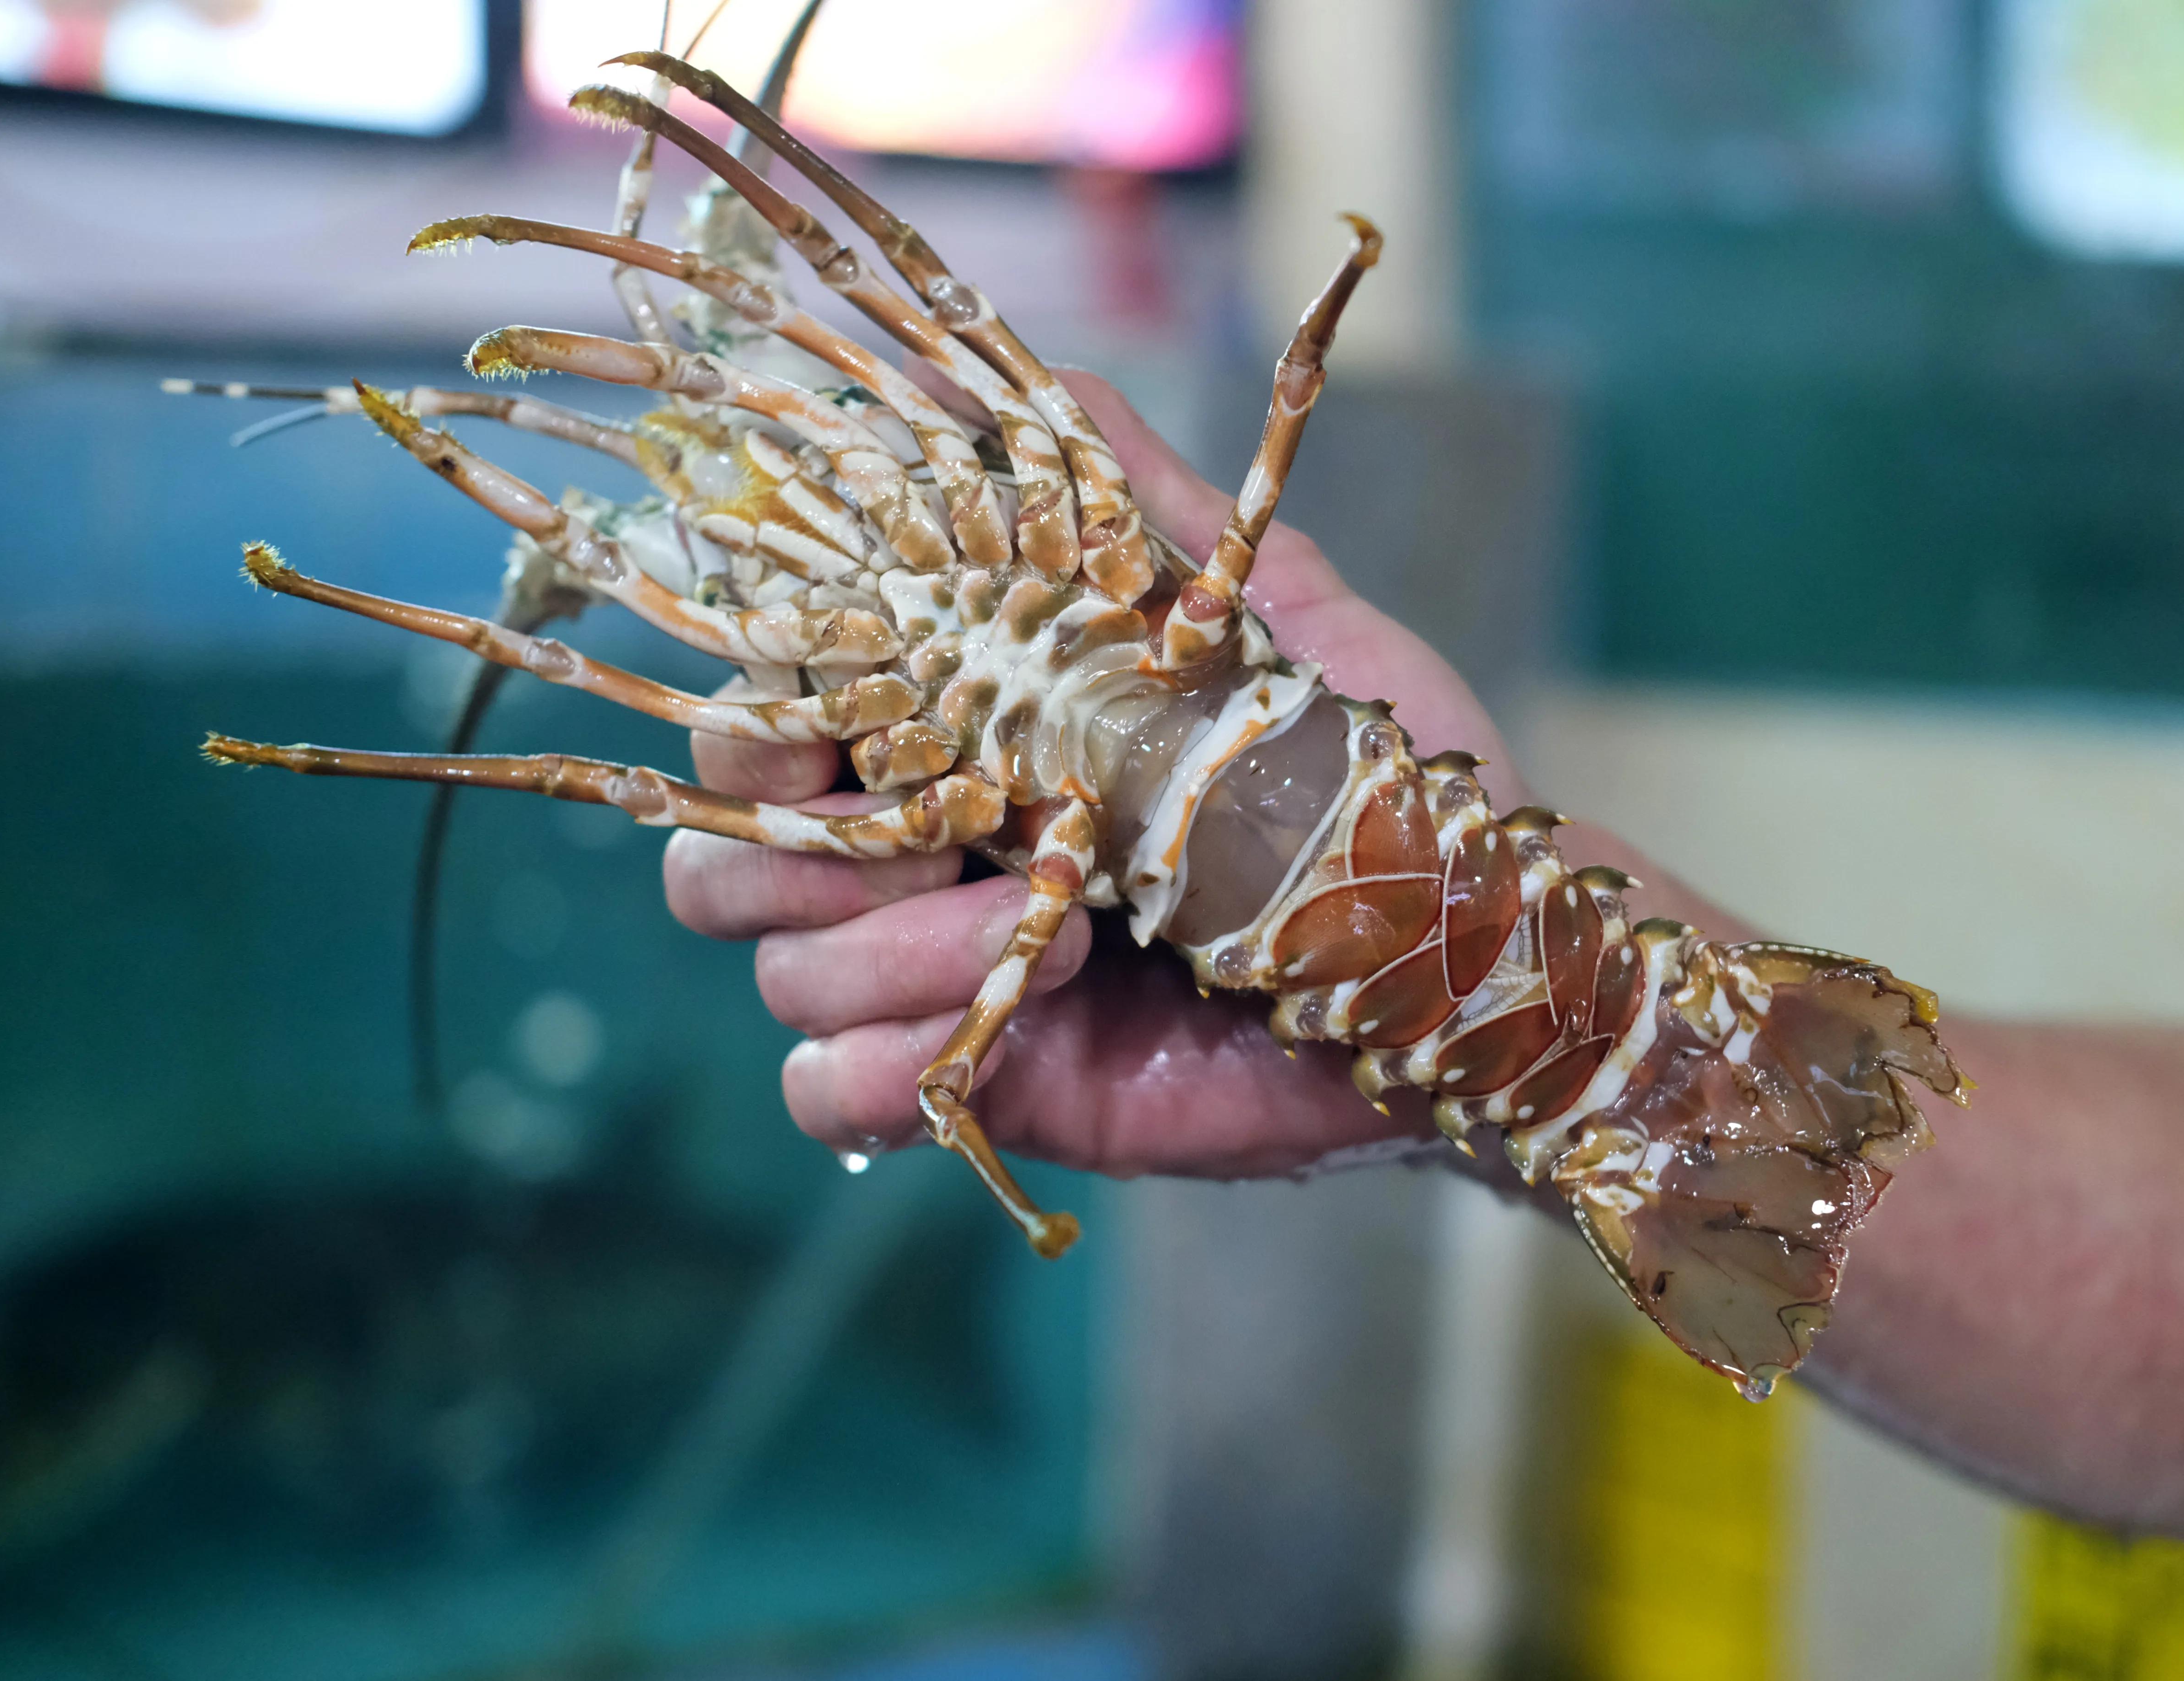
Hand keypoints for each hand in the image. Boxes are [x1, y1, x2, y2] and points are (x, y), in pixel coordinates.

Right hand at [663, 369, 1536, 1177]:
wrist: (1453, 957)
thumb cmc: (1368, 785)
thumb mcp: (1276, 623)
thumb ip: (1149, 510)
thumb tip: (1046, 376)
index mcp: (974, 732)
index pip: (778, 711)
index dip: (752, 706)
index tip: (803, 706)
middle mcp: (934, 852)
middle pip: (730, 848)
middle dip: (785, 842)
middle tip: (927, 835)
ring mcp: (946, 974)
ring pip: (780, 969)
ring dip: (873, 952)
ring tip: (1039, 931)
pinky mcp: (986, 1080)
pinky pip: (830, 1094)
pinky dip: (871, 1068)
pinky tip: (999, 1029)